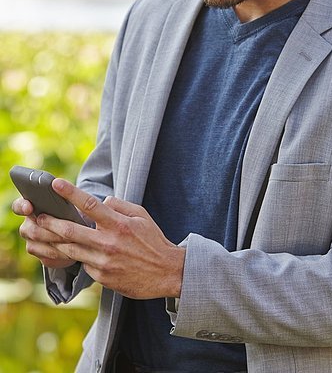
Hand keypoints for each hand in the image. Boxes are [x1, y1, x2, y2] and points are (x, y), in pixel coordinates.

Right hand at [12, 197, 76, 268]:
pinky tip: (71, 252)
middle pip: (30, 230)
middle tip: (65, 229)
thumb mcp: (71, 205)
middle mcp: (28, 225)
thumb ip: (63, 201)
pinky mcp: (40, 255)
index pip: (19, 206)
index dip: (22, 207)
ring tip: (72, 240)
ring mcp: (31, 241)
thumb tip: (63, 196)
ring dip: (55, 242)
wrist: (80, 231)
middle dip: (48, 230)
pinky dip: (59, 255)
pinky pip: (45, 257)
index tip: (29, 207)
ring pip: (36, 245)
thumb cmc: (73, 213)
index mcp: (32, 207)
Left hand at [36, 179, 185, 298]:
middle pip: (71, 231)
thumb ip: (120, 206)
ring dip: (52, 241)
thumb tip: (102, 201)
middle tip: (37, 216)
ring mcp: (103, 262)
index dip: (70, 193)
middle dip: (50, 222)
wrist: (166, 272)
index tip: (55, 183)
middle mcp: (108, 243)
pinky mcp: (102, 277)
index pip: (89, 204)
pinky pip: (83, 264)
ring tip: (39, 234)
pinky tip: (65, 251)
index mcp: (118, 224)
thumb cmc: (153, 241)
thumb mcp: (142, 216)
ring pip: (70, 250)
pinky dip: (75, 256)